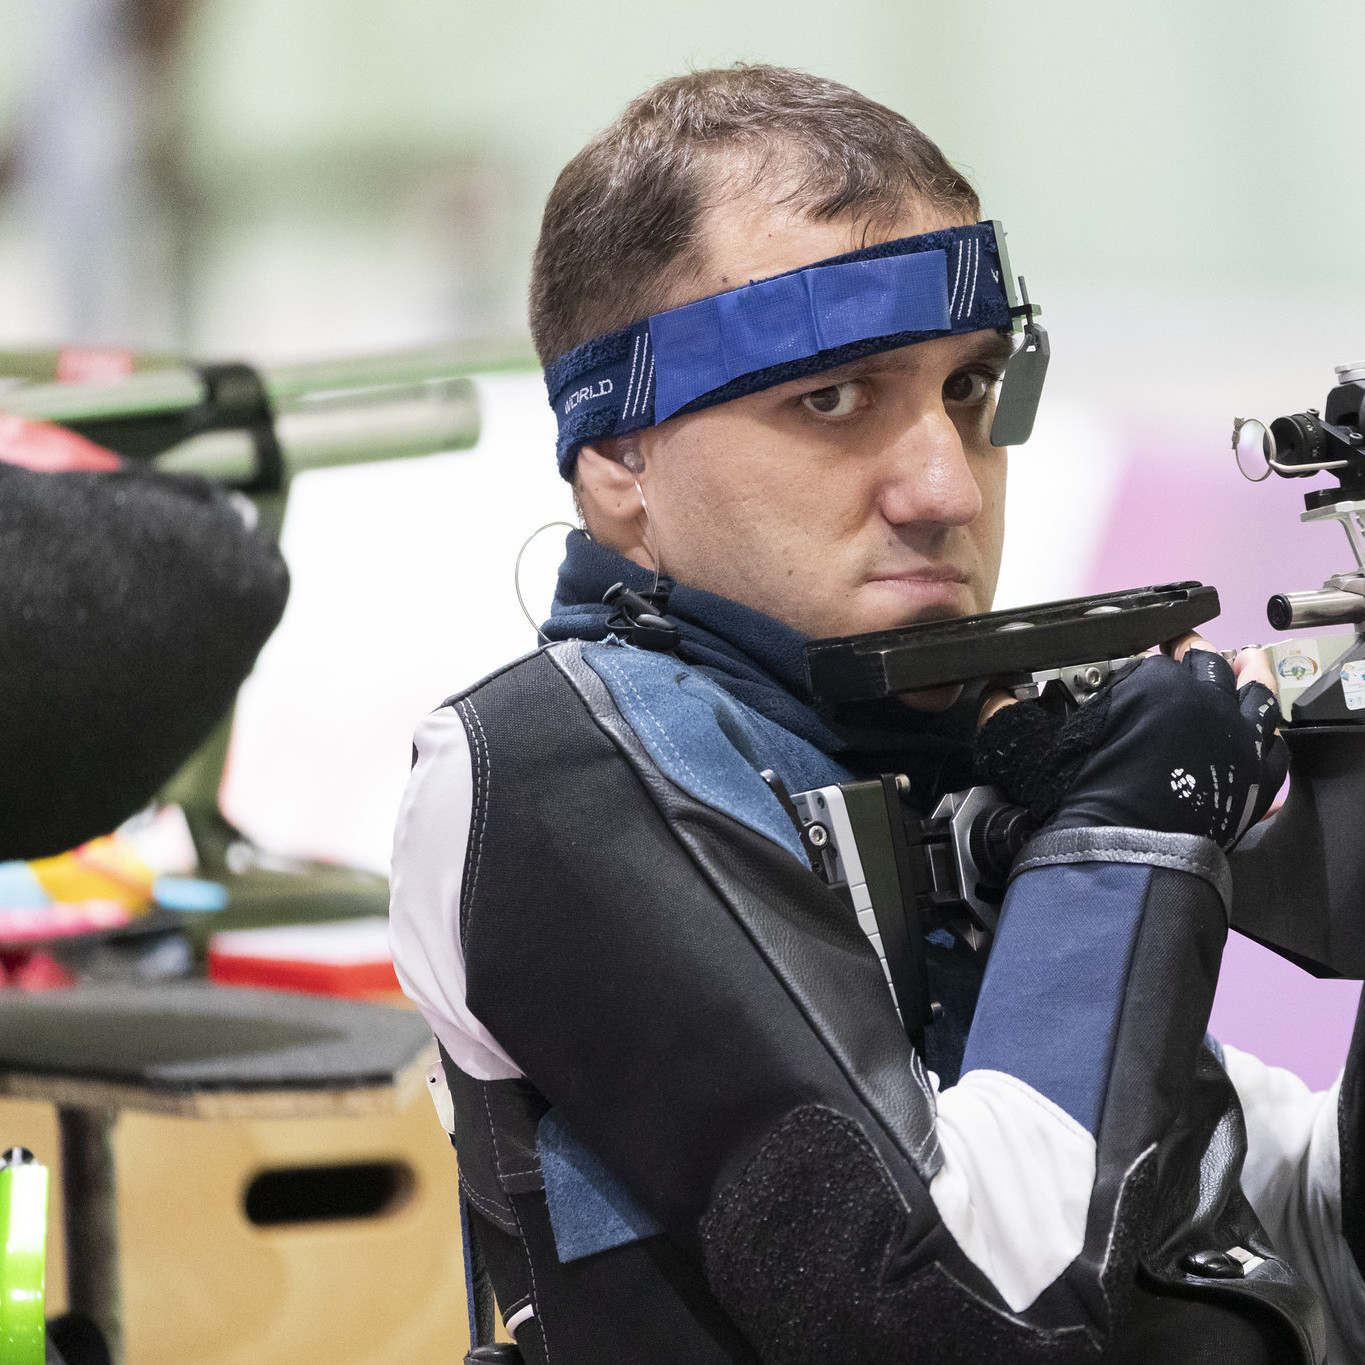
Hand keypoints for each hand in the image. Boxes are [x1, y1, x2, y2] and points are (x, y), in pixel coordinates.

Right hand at [973, 635, 1285, 848]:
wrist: (1122, 852)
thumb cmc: (1082, 798)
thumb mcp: (1033, 747)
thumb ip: (1008, 713)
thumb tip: (994, 696)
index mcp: (1155, 684)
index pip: (1152, 655)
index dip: (1142, 654)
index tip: (1137, 656)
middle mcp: (1204, 701)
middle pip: (1210, 663)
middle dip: (1198, 653)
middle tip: (1188, 649)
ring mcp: (1236, 739)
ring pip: (1255, 692)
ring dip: (1249, 674)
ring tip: (1246, 663)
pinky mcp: (1254, 778)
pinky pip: (1274, 744)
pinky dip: (1269, 732)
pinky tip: (1263, 731)